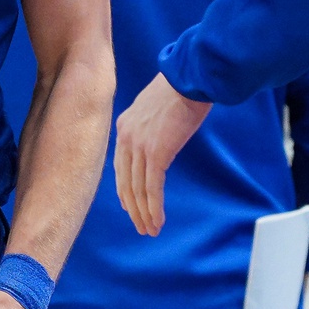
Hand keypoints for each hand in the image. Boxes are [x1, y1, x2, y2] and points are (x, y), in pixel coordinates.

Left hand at [114, 73, 211, 234]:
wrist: (189, 79)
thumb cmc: (180, 88)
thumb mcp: (155, 107)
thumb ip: (150, 125)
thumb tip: (159, 137)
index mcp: (124, 126)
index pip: (119, 166)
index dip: (124, 189)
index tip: (129, 205)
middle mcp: (126, 138)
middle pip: (125, 181)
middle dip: (133, 207)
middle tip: (140, 225)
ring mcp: (139, 146)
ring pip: (137, 189)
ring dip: (144, 213)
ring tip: (150, 230)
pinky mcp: (156, 153)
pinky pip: (152, 188)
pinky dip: (154, 207)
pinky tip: (158, 221)